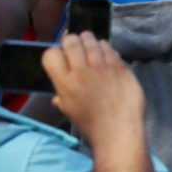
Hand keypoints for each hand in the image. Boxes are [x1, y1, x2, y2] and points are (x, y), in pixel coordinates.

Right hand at [45, 32, 145, 148]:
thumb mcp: (69, 112)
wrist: (118, 132)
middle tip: (74, 41)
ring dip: (88, 39)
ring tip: (88, 39)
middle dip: (71, 39)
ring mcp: (102, 68)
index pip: (51, 55)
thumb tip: (56, 96)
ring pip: (92, 42)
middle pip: (72, 43)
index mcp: (65, 84)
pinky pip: (110, 50)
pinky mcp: (120, 68)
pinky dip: (105, 47)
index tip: (60, 54)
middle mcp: (82, 72)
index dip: (54, 52)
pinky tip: (104, 49)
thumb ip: (62, 99)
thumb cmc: (91, 126)